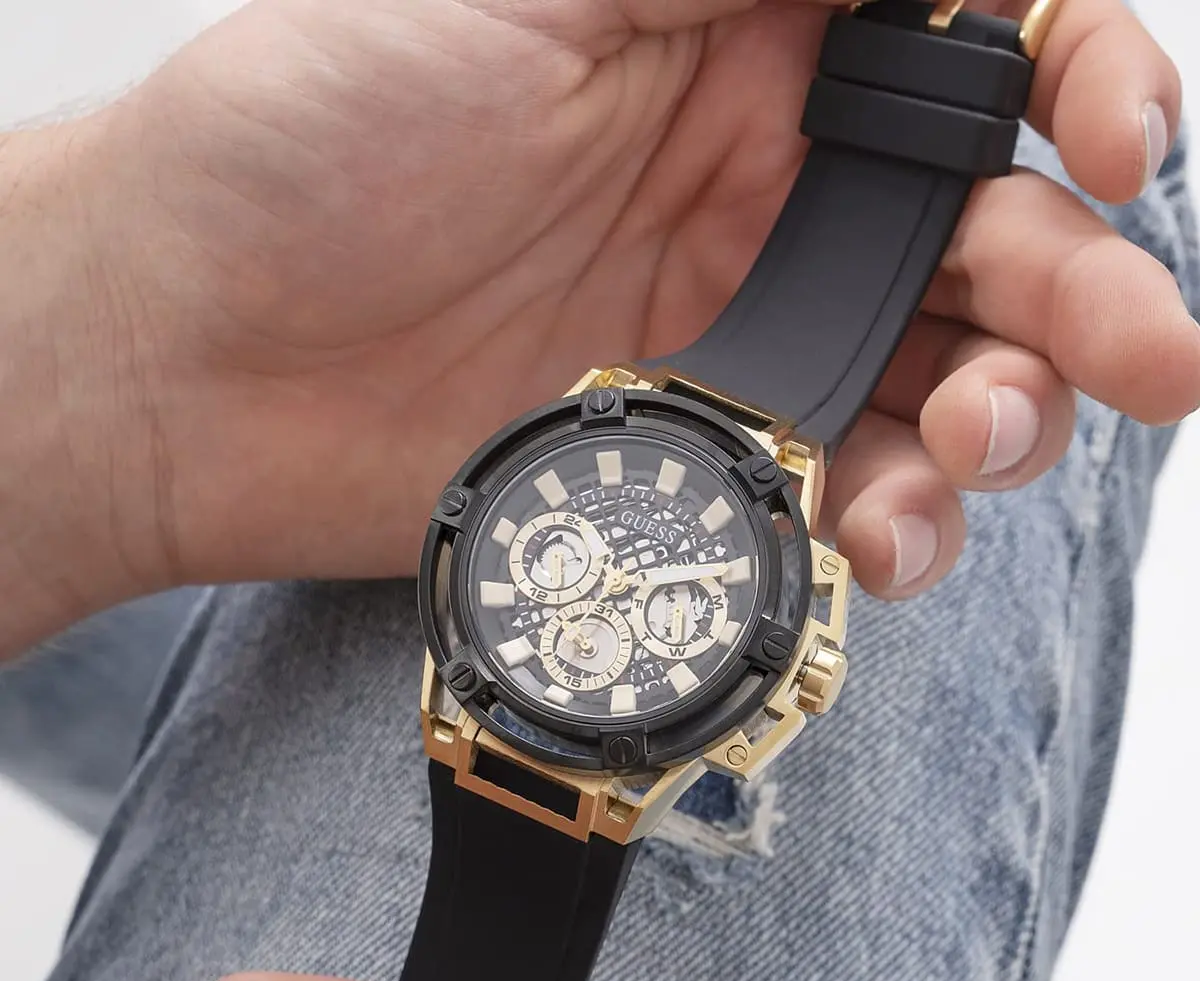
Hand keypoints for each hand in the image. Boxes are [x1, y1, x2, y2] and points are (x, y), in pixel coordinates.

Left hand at [2, 0, 1194, 655]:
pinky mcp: (691, 458)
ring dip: (1001, 427)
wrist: (200, 333)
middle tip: (1145, 360)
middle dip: (1086, 293)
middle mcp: (766, 188)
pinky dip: (881, 521)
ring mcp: (735, 336)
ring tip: (978, 448)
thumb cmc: (319, 124)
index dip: (1081, 85)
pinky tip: (877, 533)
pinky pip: (831, 496)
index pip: (981, 47)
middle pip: (994, 238)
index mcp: (750, 38)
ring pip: (935, 385)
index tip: (1106, 136)